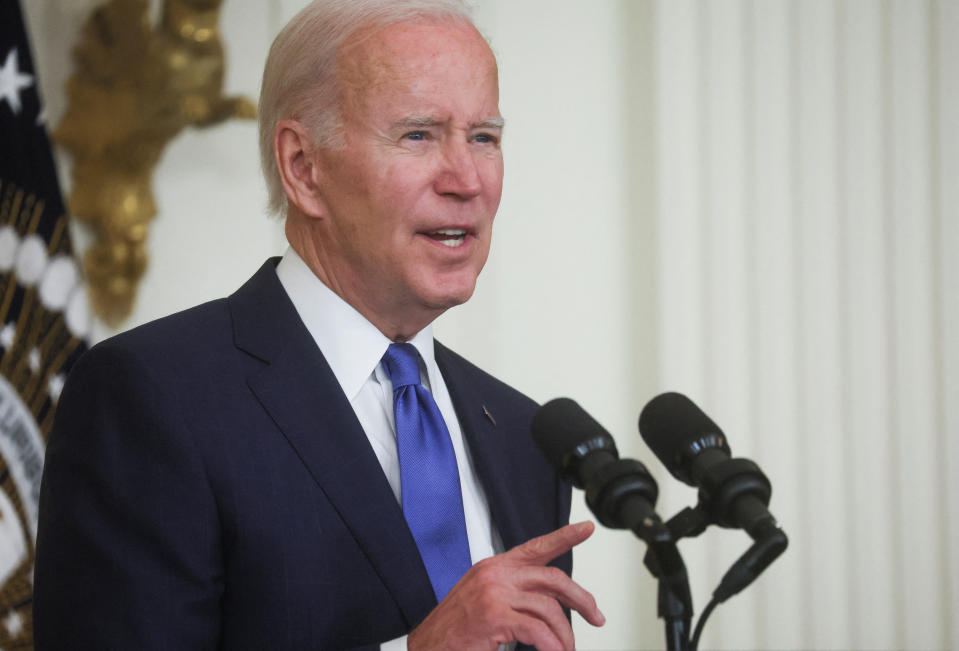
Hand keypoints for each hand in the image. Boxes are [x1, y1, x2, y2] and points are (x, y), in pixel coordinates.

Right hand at [407, 521, 604, 650]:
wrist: (426, 647)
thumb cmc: (455, 629)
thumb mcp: (485, 600)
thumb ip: (514, 593)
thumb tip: (548, 603)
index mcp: (495, 567)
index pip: (537, 547)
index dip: (565, 537)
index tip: (586, 529)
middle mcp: (496, 574)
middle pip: (553, 579)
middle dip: (581, 599)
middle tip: (596, 615)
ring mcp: (494, 594)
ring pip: (549, 608)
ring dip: (564, 635)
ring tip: (565, 649)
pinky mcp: (494, 616)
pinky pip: (536, 630)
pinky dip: (551, 645)